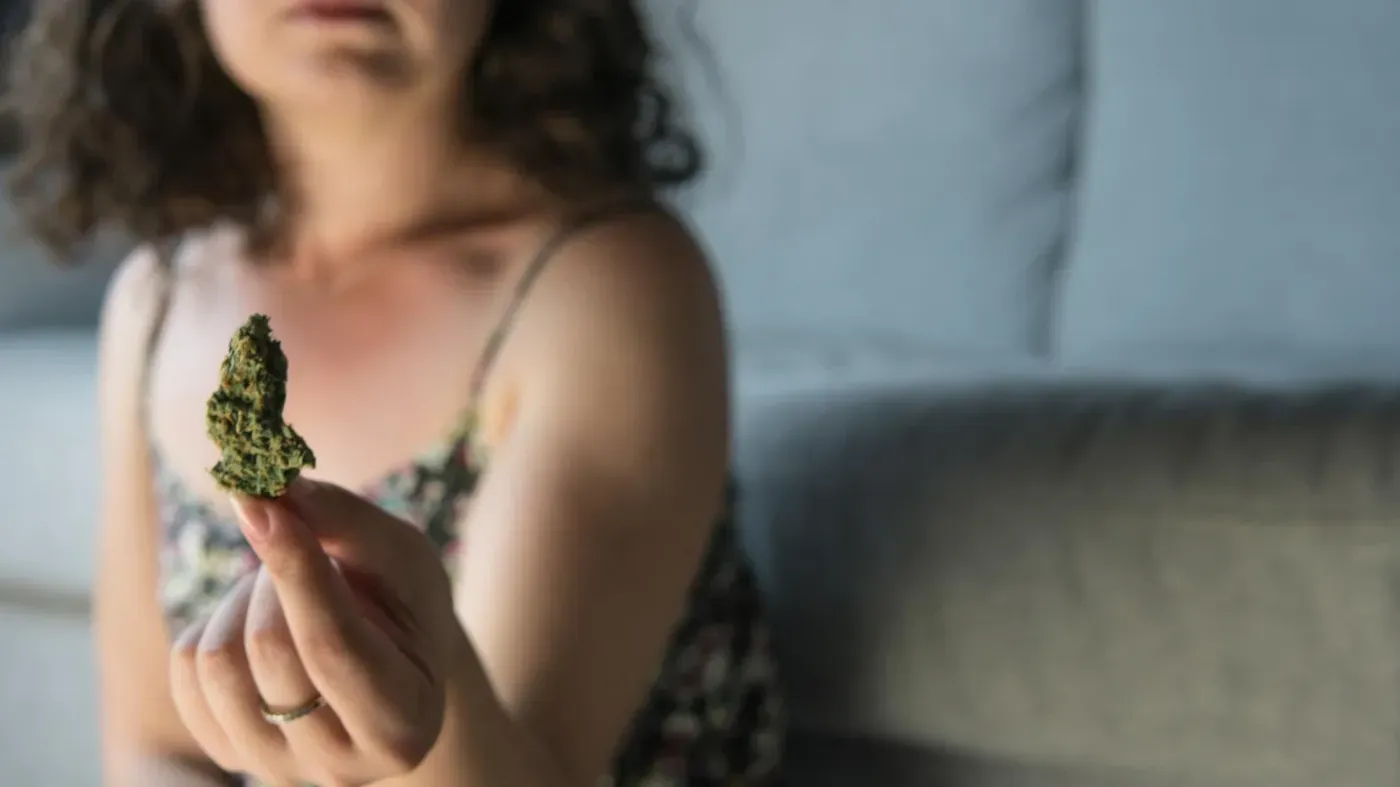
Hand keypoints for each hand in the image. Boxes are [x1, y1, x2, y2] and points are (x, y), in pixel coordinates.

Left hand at [169, 478, 462, 785]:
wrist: (393, 660)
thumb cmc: (406, 602)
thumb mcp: (399, 553)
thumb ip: (341, 519)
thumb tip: (262, 489)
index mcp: (402, 724)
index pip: (331, 646)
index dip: (296, 569)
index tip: (264, 499)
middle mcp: (340, 766)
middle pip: (268, 651)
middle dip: (279, 573)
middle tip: (305, 544)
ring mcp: (275, 767)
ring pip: (217, 661)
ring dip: (245, 599)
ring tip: (287, 592)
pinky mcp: (225, 751)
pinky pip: (184, 670)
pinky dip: (216, 623)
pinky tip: (259, 623)